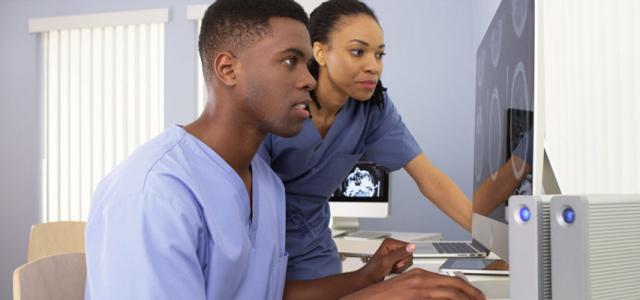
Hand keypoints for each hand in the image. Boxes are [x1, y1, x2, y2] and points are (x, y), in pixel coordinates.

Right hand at [343, 268, 485, 299]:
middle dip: (472, 295)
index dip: (467, 288)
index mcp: (419, 276)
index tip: (475, 295)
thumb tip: (436, 295)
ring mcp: (419, 290)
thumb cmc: (384, 297)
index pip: (450, 280)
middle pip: (455, 286)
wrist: (365, 298)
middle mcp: (421, 280)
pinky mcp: (415, 298)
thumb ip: (422, 290)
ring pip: (451, 294)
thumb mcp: (406, 290)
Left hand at [356, 238, 415, 283]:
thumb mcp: (387, 261)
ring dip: (400, 268)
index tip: (393, 262)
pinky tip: (392, 270)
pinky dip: (400, 270)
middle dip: (401, 264)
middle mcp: (393, 246)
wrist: (368, 279)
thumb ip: (399, 253)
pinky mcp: (397, 260)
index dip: (403, 258)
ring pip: (408, 261)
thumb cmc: (373, 270)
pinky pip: (406, 266)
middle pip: (409, 255)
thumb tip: (411, 246)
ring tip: (391, 268)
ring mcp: (395, 253)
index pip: (408, 248)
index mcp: (390, 242)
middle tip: (391, 266)